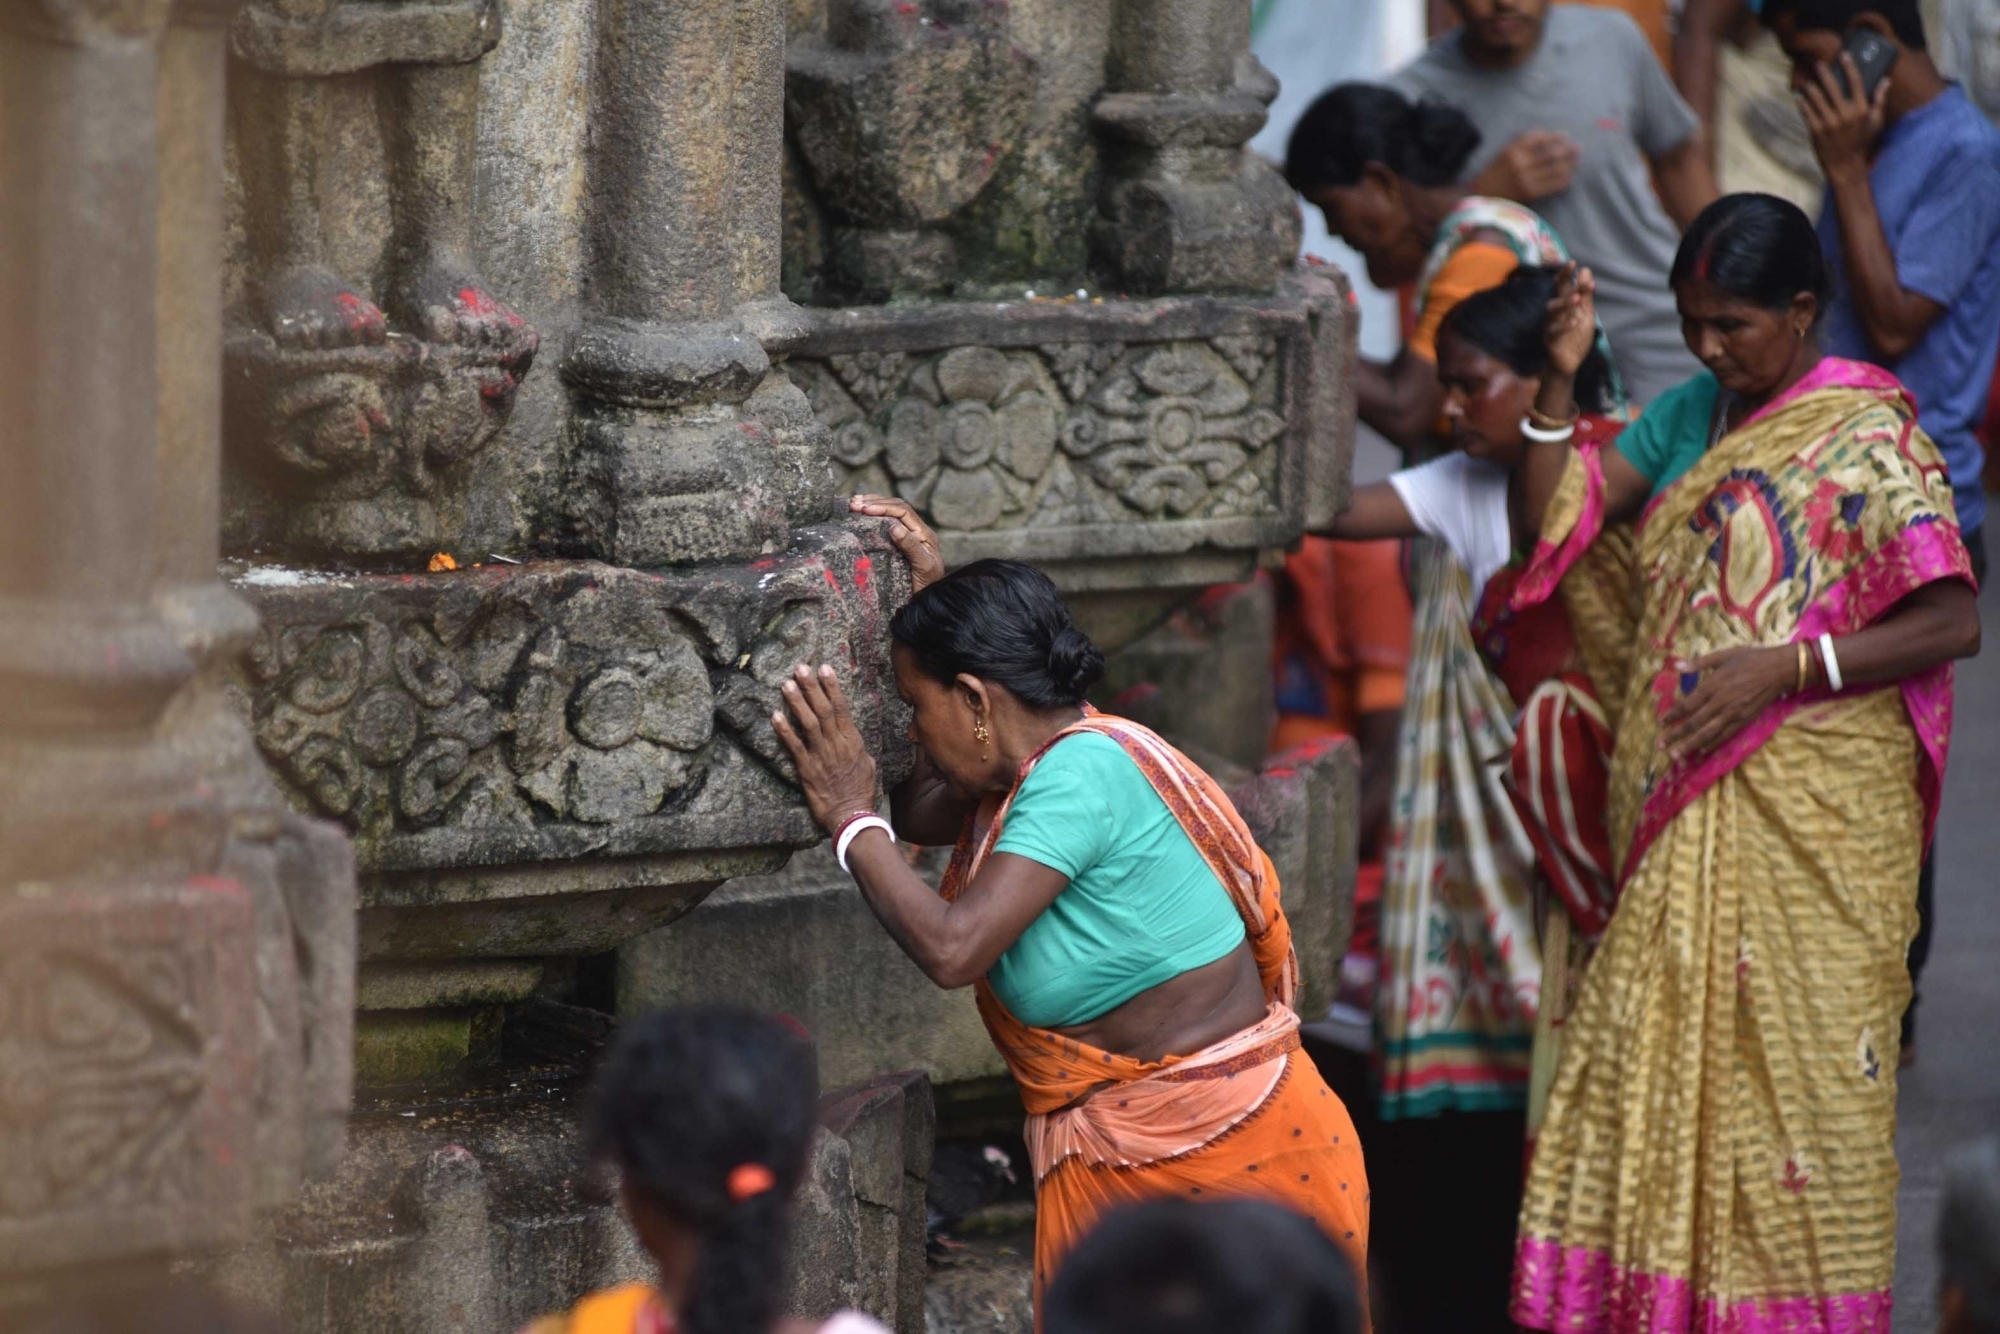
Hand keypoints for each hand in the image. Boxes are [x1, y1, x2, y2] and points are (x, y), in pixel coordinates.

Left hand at [772, 663, 878, 832]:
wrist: (851, 815)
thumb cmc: (860, 792)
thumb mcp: (867, 765)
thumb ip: (858, 748)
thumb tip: (853, 739)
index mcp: (852, 741)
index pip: (842, 708)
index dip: (832, 687)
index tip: (824, 668)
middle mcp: (837, 744)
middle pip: (824, 710)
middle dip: (812, 687)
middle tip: (801, 668)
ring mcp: (821, 756)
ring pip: (809, 723)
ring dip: (797, 702)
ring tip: (787, 684)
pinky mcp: (807, 769)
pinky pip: (794, 746)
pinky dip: (784, 730)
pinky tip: (774, 716)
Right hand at [849, 494, 944, 592]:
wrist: (929, 601)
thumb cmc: (927, 585)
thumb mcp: (923, 566)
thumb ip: (911, 546)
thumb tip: (894, 526)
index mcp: (924, 533)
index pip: (903, 511)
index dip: (883, 507)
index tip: (865, 509)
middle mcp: (917, 530)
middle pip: (896, 507)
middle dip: (874, 502)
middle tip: (854, 504)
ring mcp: (907, 535)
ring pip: (890, 512)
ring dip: (872, 505)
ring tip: (853, 504)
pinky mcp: (897, 543)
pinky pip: (884, 523)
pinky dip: (872, 516)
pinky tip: (859, 514)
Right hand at [1479, 130, 1579, 202]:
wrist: (1483, 198)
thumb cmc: (1495, 174)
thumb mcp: (1503, 154)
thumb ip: (1521, 144)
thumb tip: (1546, 135)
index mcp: (1513, 151)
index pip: (1539, 138)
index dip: (1553, 137)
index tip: (1562, 136)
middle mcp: (1521, 164)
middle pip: (1551, 153)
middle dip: (1567, 148)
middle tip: (1576, 146)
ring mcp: (1527, 179)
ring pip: (1556, 168)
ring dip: (1570, 162)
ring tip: (1576, 159)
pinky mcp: (1532, 193)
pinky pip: (1554, 184)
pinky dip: (1565, 179)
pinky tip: (1570, 175)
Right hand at [1543, 262, 1597, 378]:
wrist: (1570, 364)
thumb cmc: (1576, 338)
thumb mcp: (1586, 315)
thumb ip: (1585, 295)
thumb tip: (1585, 270)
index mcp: (1563, 305)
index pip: (1561, 286)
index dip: (1565, 275)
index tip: (1573, 263)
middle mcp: (1554, 314)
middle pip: (1557, 296)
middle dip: (1568, 287)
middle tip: (1580, 280)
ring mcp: (1550, 327)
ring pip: (1552, 312)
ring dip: (1564, 304)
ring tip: (1576, 299)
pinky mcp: (1550, 341)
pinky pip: (1554, 332)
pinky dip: (1564, 327)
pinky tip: (1573, 322)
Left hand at [1659, 645, 1792, 760]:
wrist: (1780, 669)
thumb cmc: (1751, 659)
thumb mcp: (1723, 655)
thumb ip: (1698, 662)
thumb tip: (1675, 665)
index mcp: (1713, 685)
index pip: (1687, 705)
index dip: (1673, 715)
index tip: (1660, 723)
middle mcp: (1721, 702)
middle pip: (1694, 723)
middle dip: (1676, 735)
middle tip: (1660, 745)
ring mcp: (1733, 713)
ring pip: (1708, 733)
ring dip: (1690, 745)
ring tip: (1675, 756)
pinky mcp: (1744, 720)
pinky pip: (1725, 736)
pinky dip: (1712, 745)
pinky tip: (1701, 752)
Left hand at [1797, 53, 1887, 181]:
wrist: (1846, 167)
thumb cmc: (1862, 143)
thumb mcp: (1875, 122)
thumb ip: (1879, 100)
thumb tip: (1886, 81)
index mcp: (1861, 109)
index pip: (1856, 82)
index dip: (1849, 67)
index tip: (1843, 56)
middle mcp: (1845, 114)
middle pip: (1833, 87)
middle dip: (1824, 73)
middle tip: (1818, 64)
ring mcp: (1829, 123)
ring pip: (1817, 99)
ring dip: (1810, 87)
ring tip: (1805, 81)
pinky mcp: (1816, 132)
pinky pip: (1807, 113)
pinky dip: (1802, 104)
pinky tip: (1799, 98)